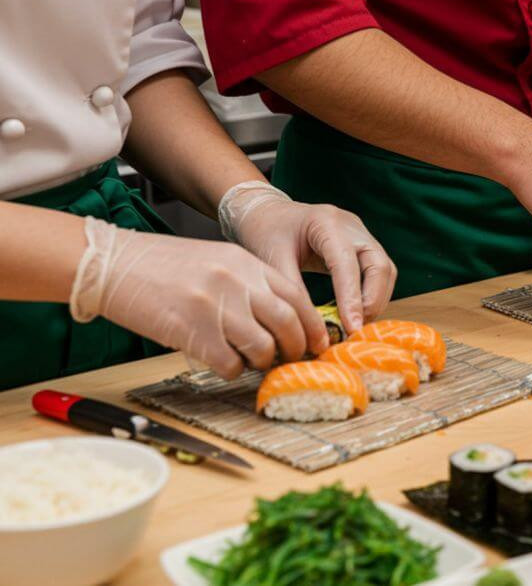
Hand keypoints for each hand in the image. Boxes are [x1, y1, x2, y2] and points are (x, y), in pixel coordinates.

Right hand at [70, 218, 325, 378]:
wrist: (112, 264)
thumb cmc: (162, 266)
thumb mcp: (216, 260)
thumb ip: (249, 283)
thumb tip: (281, 319)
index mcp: (246, 262)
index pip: (297, 296)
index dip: (313, 324)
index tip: (319, 342)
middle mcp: (237, 282)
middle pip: (289, 323)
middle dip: (298, 348)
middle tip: (293, 359)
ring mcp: (216, 307)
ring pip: (264, 348)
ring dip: (264, 362)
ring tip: (253, 362)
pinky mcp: (193, 332)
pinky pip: (230, 364)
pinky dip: (233, 371)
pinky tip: (223, 363)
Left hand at [220, 182, 395, 332]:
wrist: (268, 214)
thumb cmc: (266, 233)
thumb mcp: (271, 260)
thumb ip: (293, 291)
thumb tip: (313, 329)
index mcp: (326, 222)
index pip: (347, 263)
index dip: (352, 297)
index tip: (350, 327)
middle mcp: (352, 226)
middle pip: (379, 265)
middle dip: (373, 301)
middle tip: (356, 329)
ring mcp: (361, 235)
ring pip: (385, 270)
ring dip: (376, 300)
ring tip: (356, 324)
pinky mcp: (363, 246)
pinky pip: (379, 273)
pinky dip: (372, 295)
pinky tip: (355, 312)